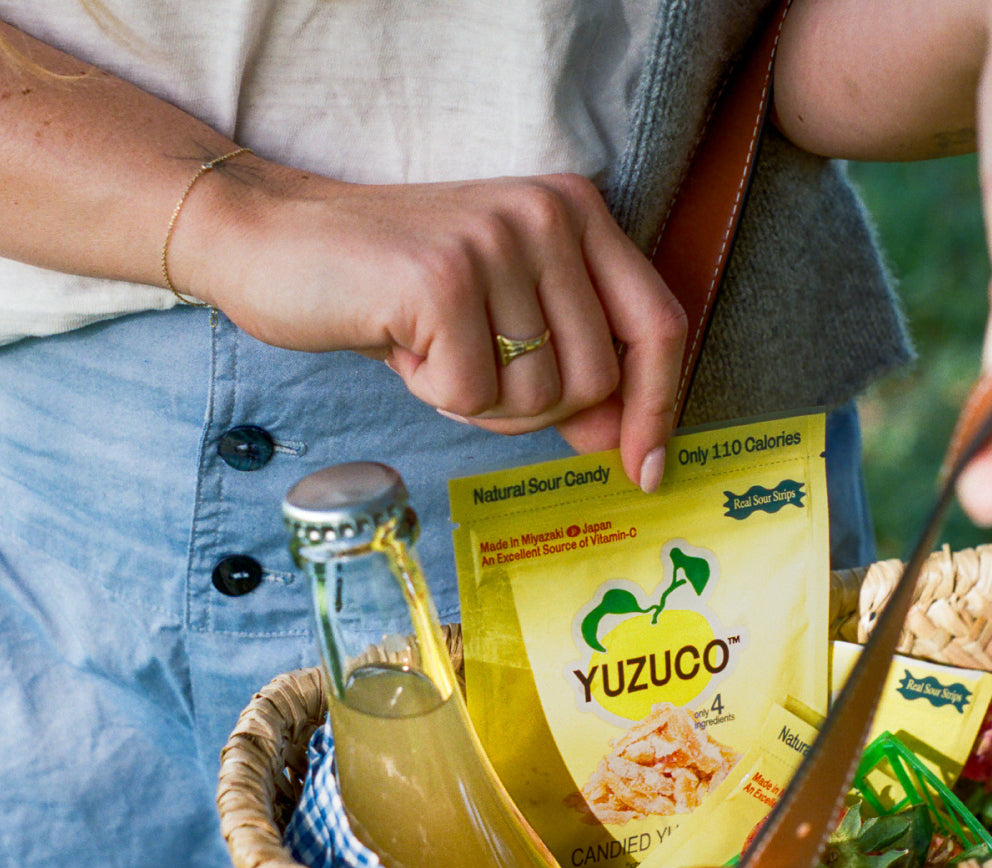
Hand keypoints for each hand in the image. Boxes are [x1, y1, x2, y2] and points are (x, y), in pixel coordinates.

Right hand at [178, 164, 686, 489]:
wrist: (275, 240)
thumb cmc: (394, 292)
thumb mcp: (498, 323)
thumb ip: (565, 369)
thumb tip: (619, 439)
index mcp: (577, 214)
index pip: (658, 325)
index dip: (658, 408)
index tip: (644, 471)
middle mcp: (549, 214)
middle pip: (595, 381)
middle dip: (530, 410)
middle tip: (467, 370)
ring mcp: (497, 241)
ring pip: (535, 396)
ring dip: (476, 401)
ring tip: (429, 347)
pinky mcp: (444, 278)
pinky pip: (470, 396)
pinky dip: (432, 394)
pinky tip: (401, 345)